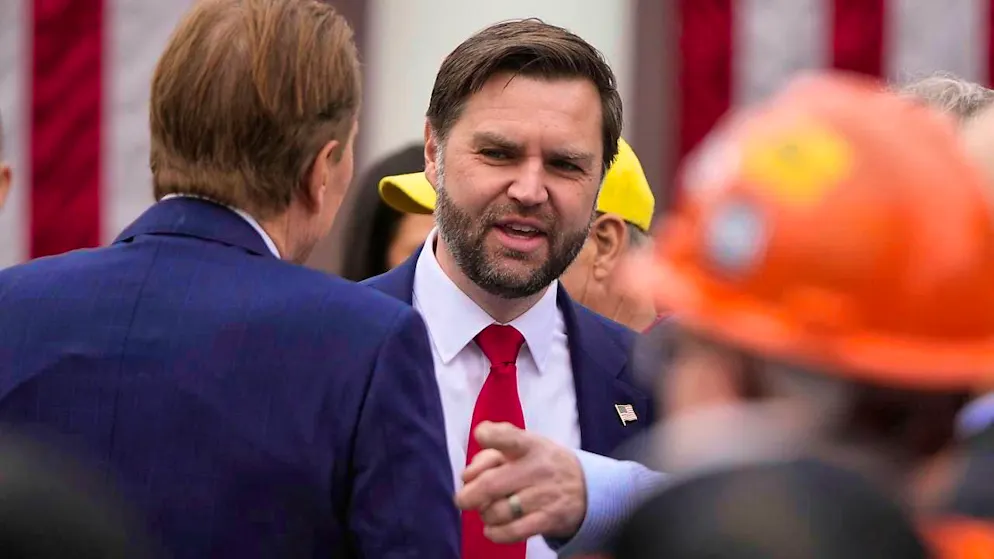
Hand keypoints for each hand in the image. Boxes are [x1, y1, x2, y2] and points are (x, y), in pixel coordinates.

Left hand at [454, 421, 586, 542]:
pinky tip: (492, 529)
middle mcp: (537, 468)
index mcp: (530, 445)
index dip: (491, 435)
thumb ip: (492, 452)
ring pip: (497, 511)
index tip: (480, 437)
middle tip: (463, 500)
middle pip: (491, 484)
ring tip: (488, 511)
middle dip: (468, 496)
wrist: (588, 488)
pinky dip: (495, 533)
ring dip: (484, 514)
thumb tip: (467, 475)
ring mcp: (544, 495)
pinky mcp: (548, 519)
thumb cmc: (543, 464)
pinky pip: (513, 532)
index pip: (509, 437)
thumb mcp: (525, 446)